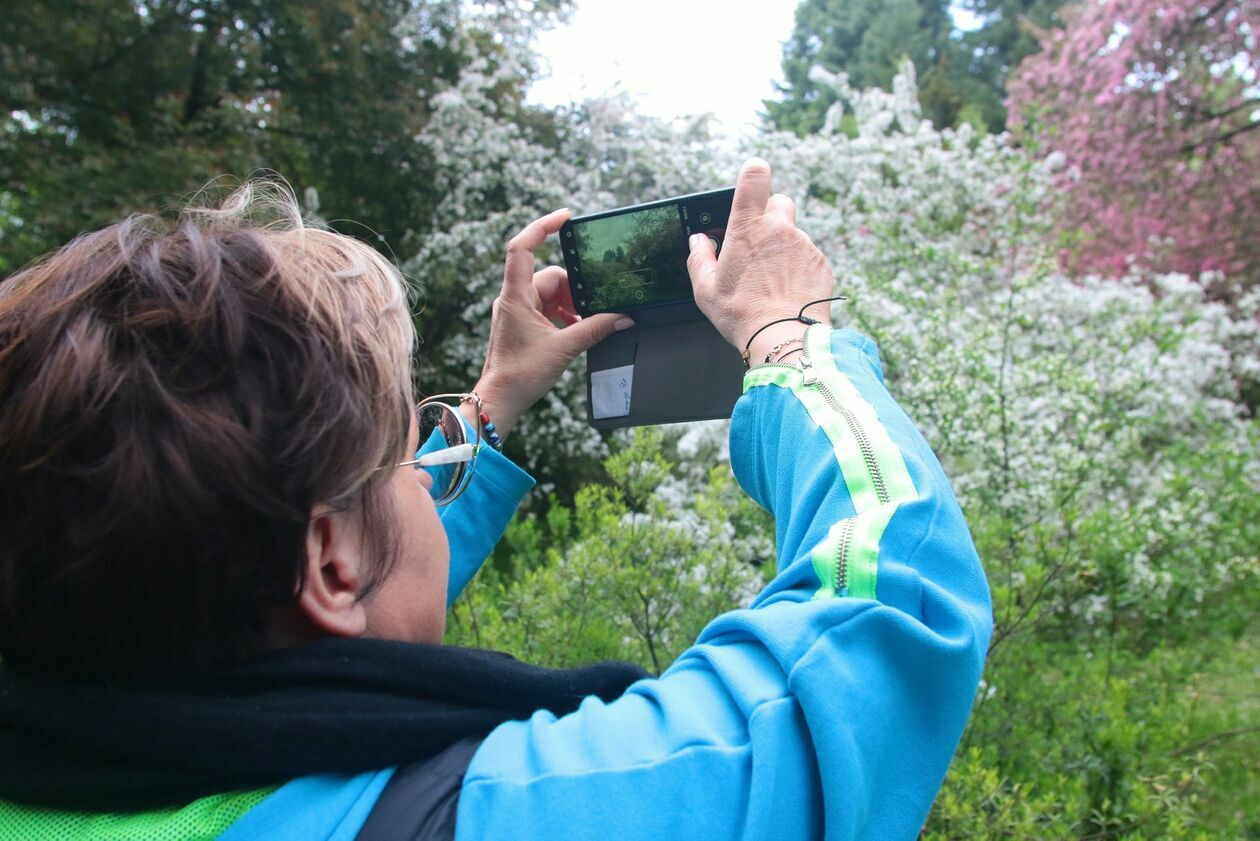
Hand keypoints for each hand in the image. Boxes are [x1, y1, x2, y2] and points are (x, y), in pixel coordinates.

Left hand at [469, 209, 632, 438]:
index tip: (566, 217)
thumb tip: (622, 317)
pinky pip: (547, 308)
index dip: (542, 226)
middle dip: (574, 290)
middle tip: (593, 310)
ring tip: (585, 324)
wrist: (501, 399)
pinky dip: (564, 315)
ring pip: (550, 293)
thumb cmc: (521, 374)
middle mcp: (514, 298)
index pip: (523, 248)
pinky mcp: (521, 323)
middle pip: (549, 276)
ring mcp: (517, 310)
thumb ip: (595, 328)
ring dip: (571, 305)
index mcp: (516, 296)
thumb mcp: (564, 348)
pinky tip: (577, 329)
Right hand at [686, 159, 834, 363]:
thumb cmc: (742, 315)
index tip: (751, 178)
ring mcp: (803, 245)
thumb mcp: (706, 289)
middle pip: (779, 202)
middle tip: (758, 244)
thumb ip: (699, 258)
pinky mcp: (820, 263)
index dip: (753, 172)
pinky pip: (808, 256)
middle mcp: (779, 229)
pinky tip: (787, 290)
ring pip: (794, 234)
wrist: (783, 338)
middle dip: (770, 216)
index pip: (755, 176)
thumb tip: (698, 242)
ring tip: (772, 280)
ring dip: (784, 248)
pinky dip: (799, 268)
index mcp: (747, 228)